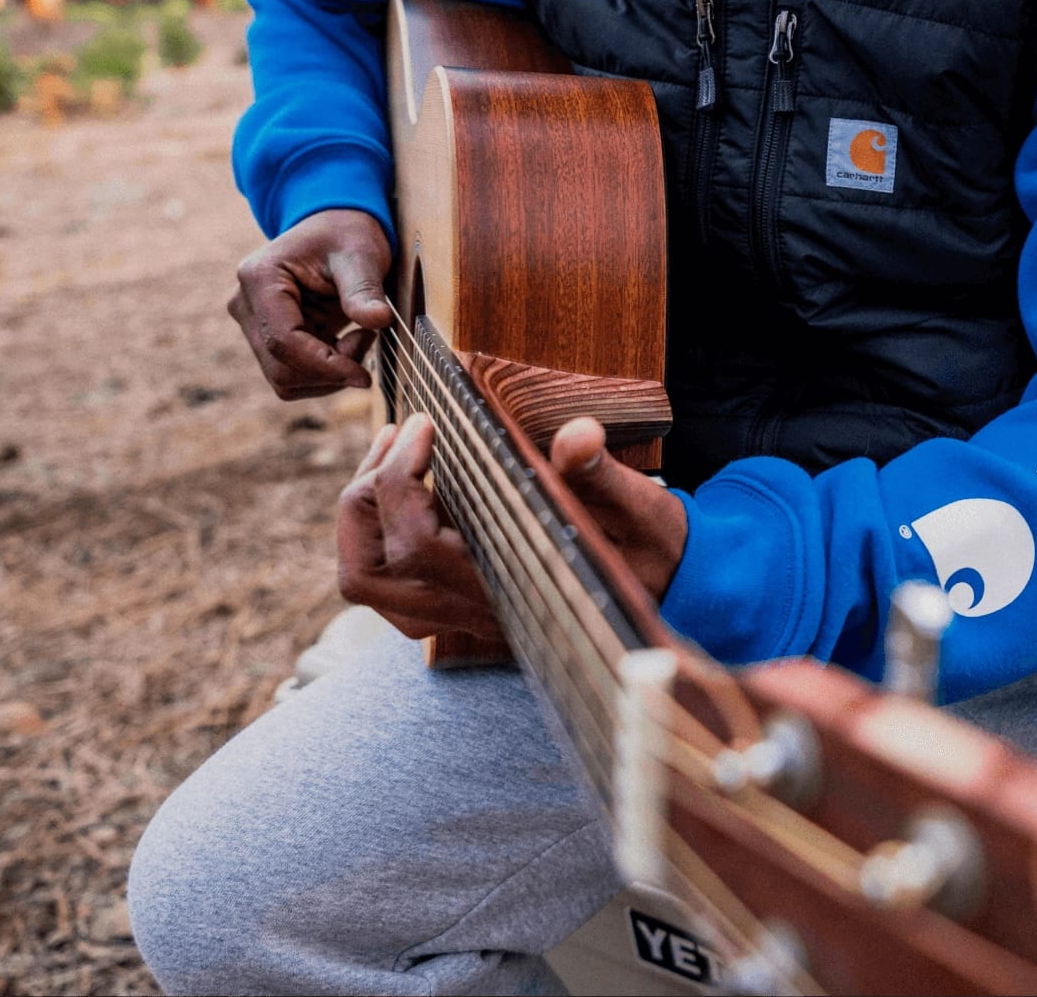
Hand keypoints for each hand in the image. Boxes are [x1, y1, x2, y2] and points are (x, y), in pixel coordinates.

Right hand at [229, 209, 392, 399]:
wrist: (335, 230)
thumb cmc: (346, 236)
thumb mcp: (361, 255)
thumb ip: (364, 289)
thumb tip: (379, 320)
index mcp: (260, 278)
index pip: (283, 341)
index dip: (324, 366)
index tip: (363, 376)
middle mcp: (246, 305)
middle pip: (280, 367)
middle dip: (329, 369)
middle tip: (367, 339)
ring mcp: (254, 325)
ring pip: (285, 378)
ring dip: (328, 374)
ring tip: (359, 337)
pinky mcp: (268, 338)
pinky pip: (293, 374)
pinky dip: (325, 372)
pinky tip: (347, 344)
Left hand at [335, 413, 688, 640]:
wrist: (674, 590)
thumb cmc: (656, 550)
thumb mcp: (642, 508)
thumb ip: (603, 476)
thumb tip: (577, 434)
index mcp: (506, 585)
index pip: (416, 543)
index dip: (400, 478)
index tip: (424, 423)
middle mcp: (472, 609)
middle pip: (368, 571)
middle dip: (367, 493)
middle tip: (401, 433)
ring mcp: (461, 614)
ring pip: (369, 583)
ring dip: (361, 517)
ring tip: (392, 454)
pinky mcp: (462, 605)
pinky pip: (389, 586)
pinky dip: (377, 537)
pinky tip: (408, 491)